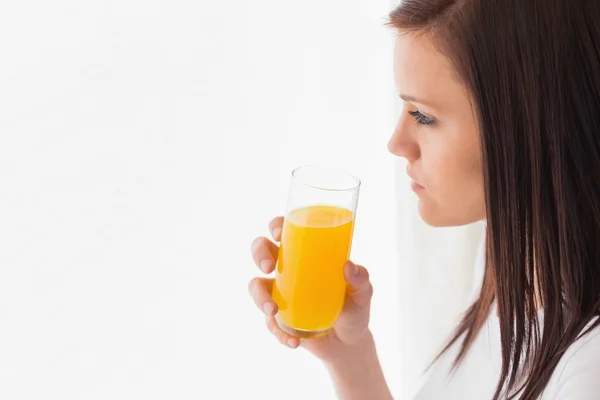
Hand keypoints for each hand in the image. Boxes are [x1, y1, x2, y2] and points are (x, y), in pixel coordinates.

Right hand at [248, 216, 373, 362]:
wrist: (349, 343)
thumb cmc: (354, 308)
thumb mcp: (363, 293)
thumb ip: (361, 279)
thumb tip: (349, 266)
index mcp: (305, 254)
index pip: (285, 230)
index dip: (275, 225)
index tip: (278, 233)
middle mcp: (288, 269)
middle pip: (261, 249)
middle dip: (259, 254)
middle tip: (269, 267)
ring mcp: (279, 294)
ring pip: (256, 286)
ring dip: (259, 297)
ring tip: (273, 311)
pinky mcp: (277, 319)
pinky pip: (269, 322)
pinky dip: (278, 332)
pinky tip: (294, 341)